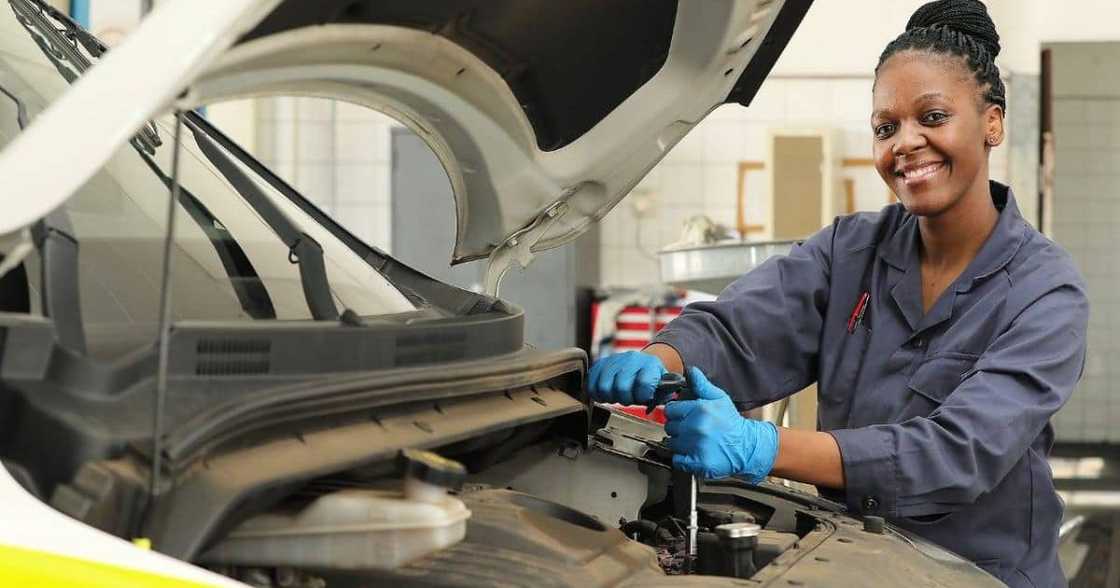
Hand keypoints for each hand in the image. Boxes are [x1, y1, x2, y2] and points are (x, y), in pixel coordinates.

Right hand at [587, 351, 666, 404]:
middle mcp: (632, 358)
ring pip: (604, 386)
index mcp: (650, 364)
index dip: (642, 396)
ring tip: (617, 396)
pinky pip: (591, 381)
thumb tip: (652, 402)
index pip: (643, 383)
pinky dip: (596, 392)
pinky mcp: (601, 362)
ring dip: (610, 397)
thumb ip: (662, 395)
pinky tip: (605, 394)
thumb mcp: (663, 386)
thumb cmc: (652, 379)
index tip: (643, 398)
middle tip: (628, 399)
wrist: (642, 363)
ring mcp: (615, 359)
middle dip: (625, 399)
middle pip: (621, 387)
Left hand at [664, 367, 778, 482]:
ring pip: (672, 443)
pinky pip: (677, 460)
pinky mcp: (698, 463)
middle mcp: (696, 427)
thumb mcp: (719, 399)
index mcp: (700, 409)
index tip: (684, 416)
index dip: (677, 413)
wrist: (747, 446)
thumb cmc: (731, 422)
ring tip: (694, 441)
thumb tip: (691, 371)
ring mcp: (697, 446)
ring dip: (680, 443)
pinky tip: (693, 454)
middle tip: (691, 429)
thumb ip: (702, 385)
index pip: (671, 410)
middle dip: (678, 428)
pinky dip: (682, 459)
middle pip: (669, 427)